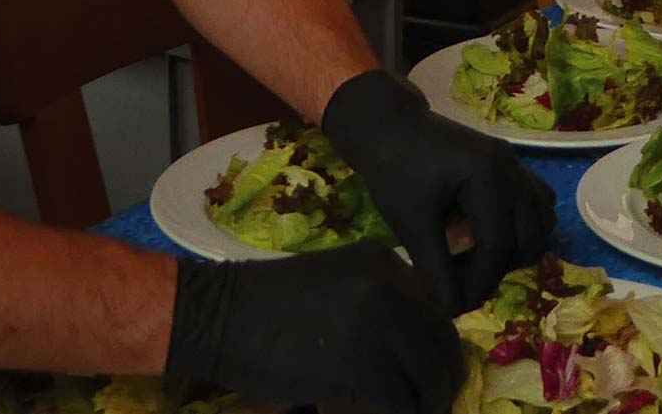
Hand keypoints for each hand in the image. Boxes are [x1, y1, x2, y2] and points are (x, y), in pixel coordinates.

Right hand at [167, 244, 459, 413]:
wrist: (218, 315)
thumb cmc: (265, 304)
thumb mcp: (337, 283)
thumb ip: (379, 303)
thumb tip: (412, 353)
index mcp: (387, 263)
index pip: (435, 309)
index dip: (437, 348)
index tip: (432, 373)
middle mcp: (394, 287)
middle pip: (442, 342)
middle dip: (443, 379)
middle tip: (433, 405)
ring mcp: (382, 326)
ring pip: (430, 377)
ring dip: (427, 405)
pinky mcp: (367, 369)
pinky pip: (402, 404)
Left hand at [322, 69, 556, 310]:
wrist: (389, 127)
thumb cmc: (395, 171)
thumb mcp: (411, 223)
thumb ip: (435, 268)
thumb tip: (454, 310)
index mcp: (487, 175)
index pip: (500, 244)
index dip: (482, 281)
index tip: (459, 305)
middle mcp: (511, 167)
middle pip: (529, 235)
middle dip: (501, 268)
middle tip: (466, 282)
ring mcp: (514, 163)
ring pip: (542, 219)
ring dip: (519, 248)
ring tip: (481, 259)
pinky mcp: (509, 164)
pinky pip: (536, 201)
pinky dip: (524, 226)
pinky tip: (491, 236)